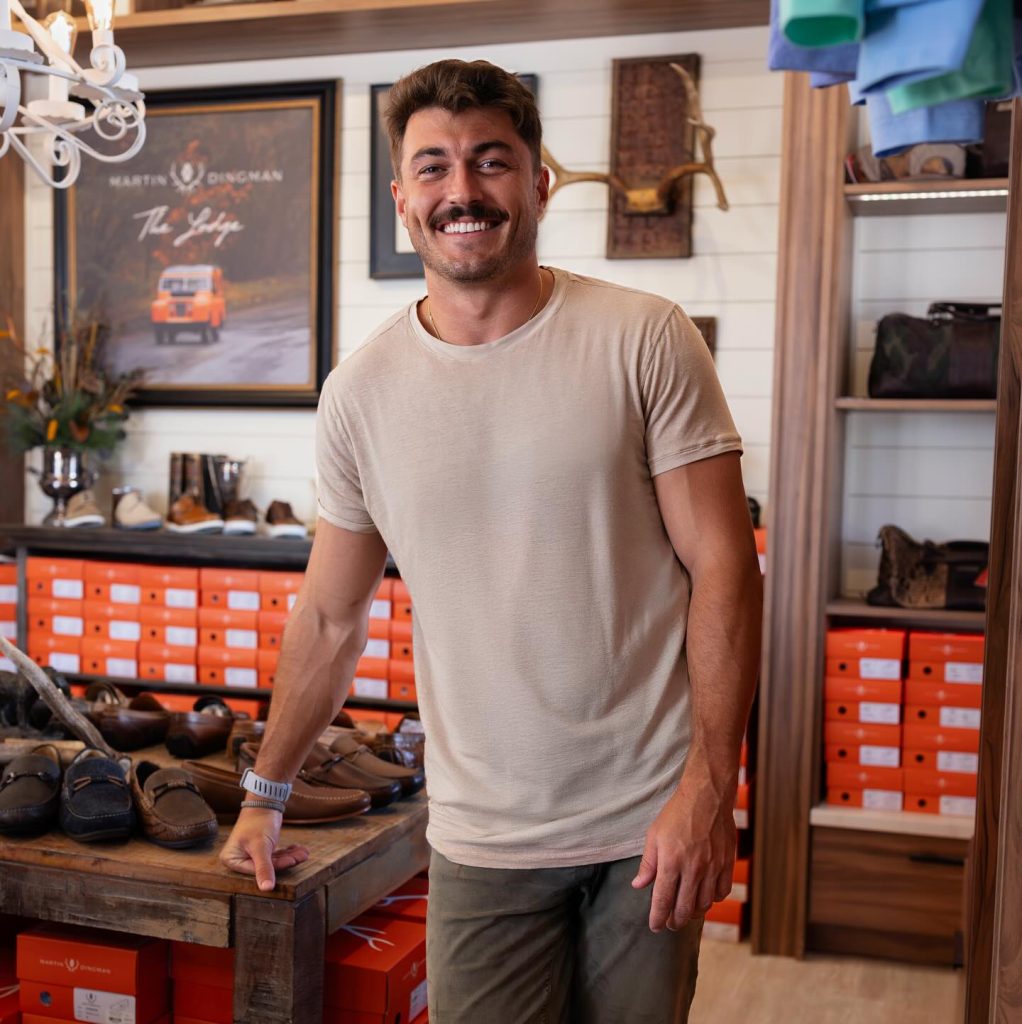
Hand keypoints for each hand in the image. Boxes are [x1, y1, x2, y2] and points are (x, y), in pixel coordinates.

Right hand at [219, 807, 310, 890]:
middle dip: (286, 860)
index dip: (275, 867)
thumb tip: (266, 889)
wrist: (265, 801)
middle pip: (266, 866)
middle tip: (302, 856)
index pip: (255, 870)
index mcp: (232, 859)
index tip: (292, 861)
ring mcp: (250, 854)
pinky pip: (276, 855)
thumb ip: (264, 868)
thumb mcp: (261, 846)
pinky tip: (299, 849)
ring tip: (304, 853)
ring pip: (274, 860)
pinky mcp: (262, 849)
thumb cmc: (258, 822)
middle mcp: (239, 858)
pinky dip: (288, 852)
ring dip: (290, 857)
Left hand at [631, 761, 736, 931]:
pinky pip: (721, 893)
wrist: (706, 797)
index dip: (658, 918)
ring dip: (694, 913)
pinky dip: (712, 900)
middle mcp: (692, 869)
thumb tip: (638, 886)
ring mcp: (712, 868)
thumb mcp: (654, 835)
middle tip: (670, 923)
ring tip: (686, 912)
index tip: (655, 927)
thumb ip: (648, 864)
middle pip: (684, 909)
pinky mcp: (726, 864)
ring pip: (704, 904)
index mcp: (671, 862)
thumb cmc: (677, 814)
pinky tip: (705, 896)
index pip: (662, 901)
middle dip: (675, 921)